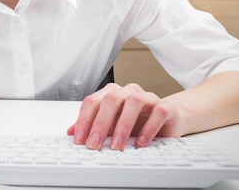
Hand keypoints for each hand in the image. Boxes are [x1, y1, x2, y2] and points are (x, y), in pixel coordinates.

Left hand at [67, 83, 182, 149]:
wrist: (167, 120)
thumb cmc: (137, 121)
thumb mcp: (111, 125)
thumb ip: (92, 126)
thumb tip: (71, 132)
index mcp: (111, 93)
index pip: (92, 102)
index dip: (84, 120)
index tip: (79, 139)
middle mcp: (128, 92)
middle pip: (110, 100)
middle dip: (100, 124)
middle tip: (95, 145)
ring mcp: (147, 97)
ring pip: (133, 102)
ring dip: (123, 125)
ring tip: (117, 146)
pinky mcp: (166, 106)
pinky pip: (158, 112)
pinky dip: (149, 128)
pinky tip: (141, 142)